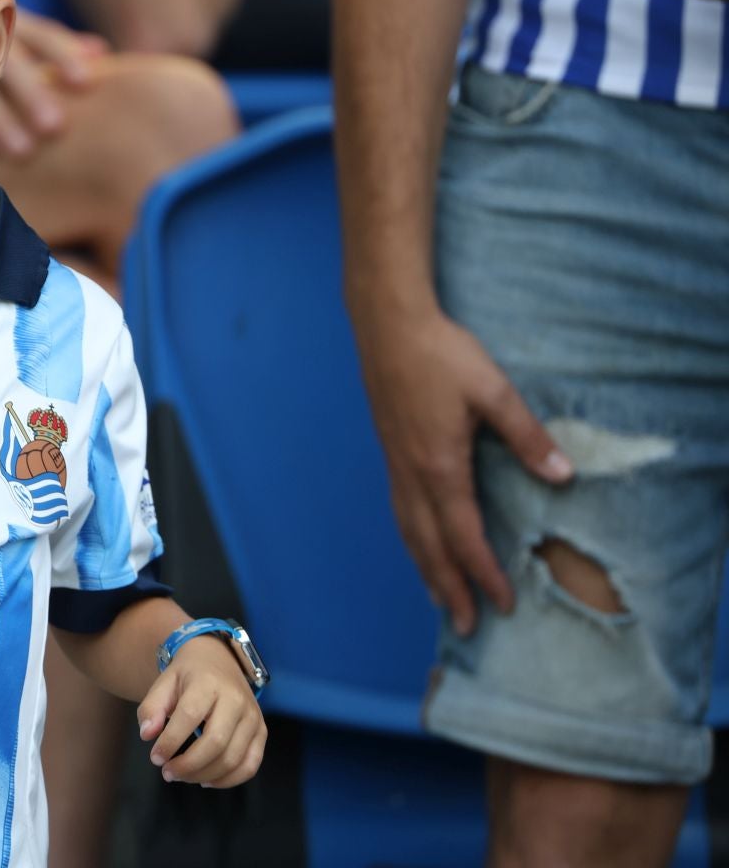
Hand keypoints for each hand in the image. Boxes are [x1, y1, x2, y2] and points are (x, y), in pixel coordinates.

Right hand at [0, 9, 107, 158]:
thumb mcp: (21, 34)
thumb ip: (59, 45)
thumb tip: (100, 53)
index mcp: (6, 19)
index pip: (38, 33)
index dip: (62, 54)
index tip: (86, 82)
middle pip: (7, 61)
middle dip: (32, 92)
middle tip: (55, 126)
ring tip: (23, 151)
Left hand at [138, 637, 265, 787]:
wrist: (218, 660)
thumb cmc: (188, 675)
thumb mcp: (164, 682)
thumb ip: (151, 707)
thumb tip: (147, 735)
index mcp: (208, 682)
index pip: (190, 715)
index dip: (171, 741)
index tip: (155, 758)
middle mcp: (236, 699)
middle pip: (216, 742)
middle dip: (188, 765)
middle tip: (167, 773)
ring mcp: (253, 717)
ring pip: (233, 758)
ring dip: (204, 774)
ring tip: (182, 776)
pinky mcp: (261, 731)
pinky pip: (250, 765)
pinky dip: (228, 780)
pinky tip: (206, 780)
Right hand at [356, 307, 572, 634]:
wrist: (387, 324)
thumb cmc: (441, 353)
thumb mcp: (494, 390)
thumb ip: (527, 435)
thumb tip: (563, 475)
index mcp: (439, 465)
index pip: (464, 535)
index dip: (484, 573)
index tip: (503, 604)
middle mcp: (412, 474)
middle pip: (429, 546)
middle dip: (448, 588)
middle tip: (466, 626)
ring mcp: (396, 464)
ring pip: (409, 531)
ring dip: (425, 569)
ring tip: (439, 597)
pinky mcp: (390, 451)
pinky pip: (401, 511)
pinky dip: (412, 540)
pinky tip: (420, 541)